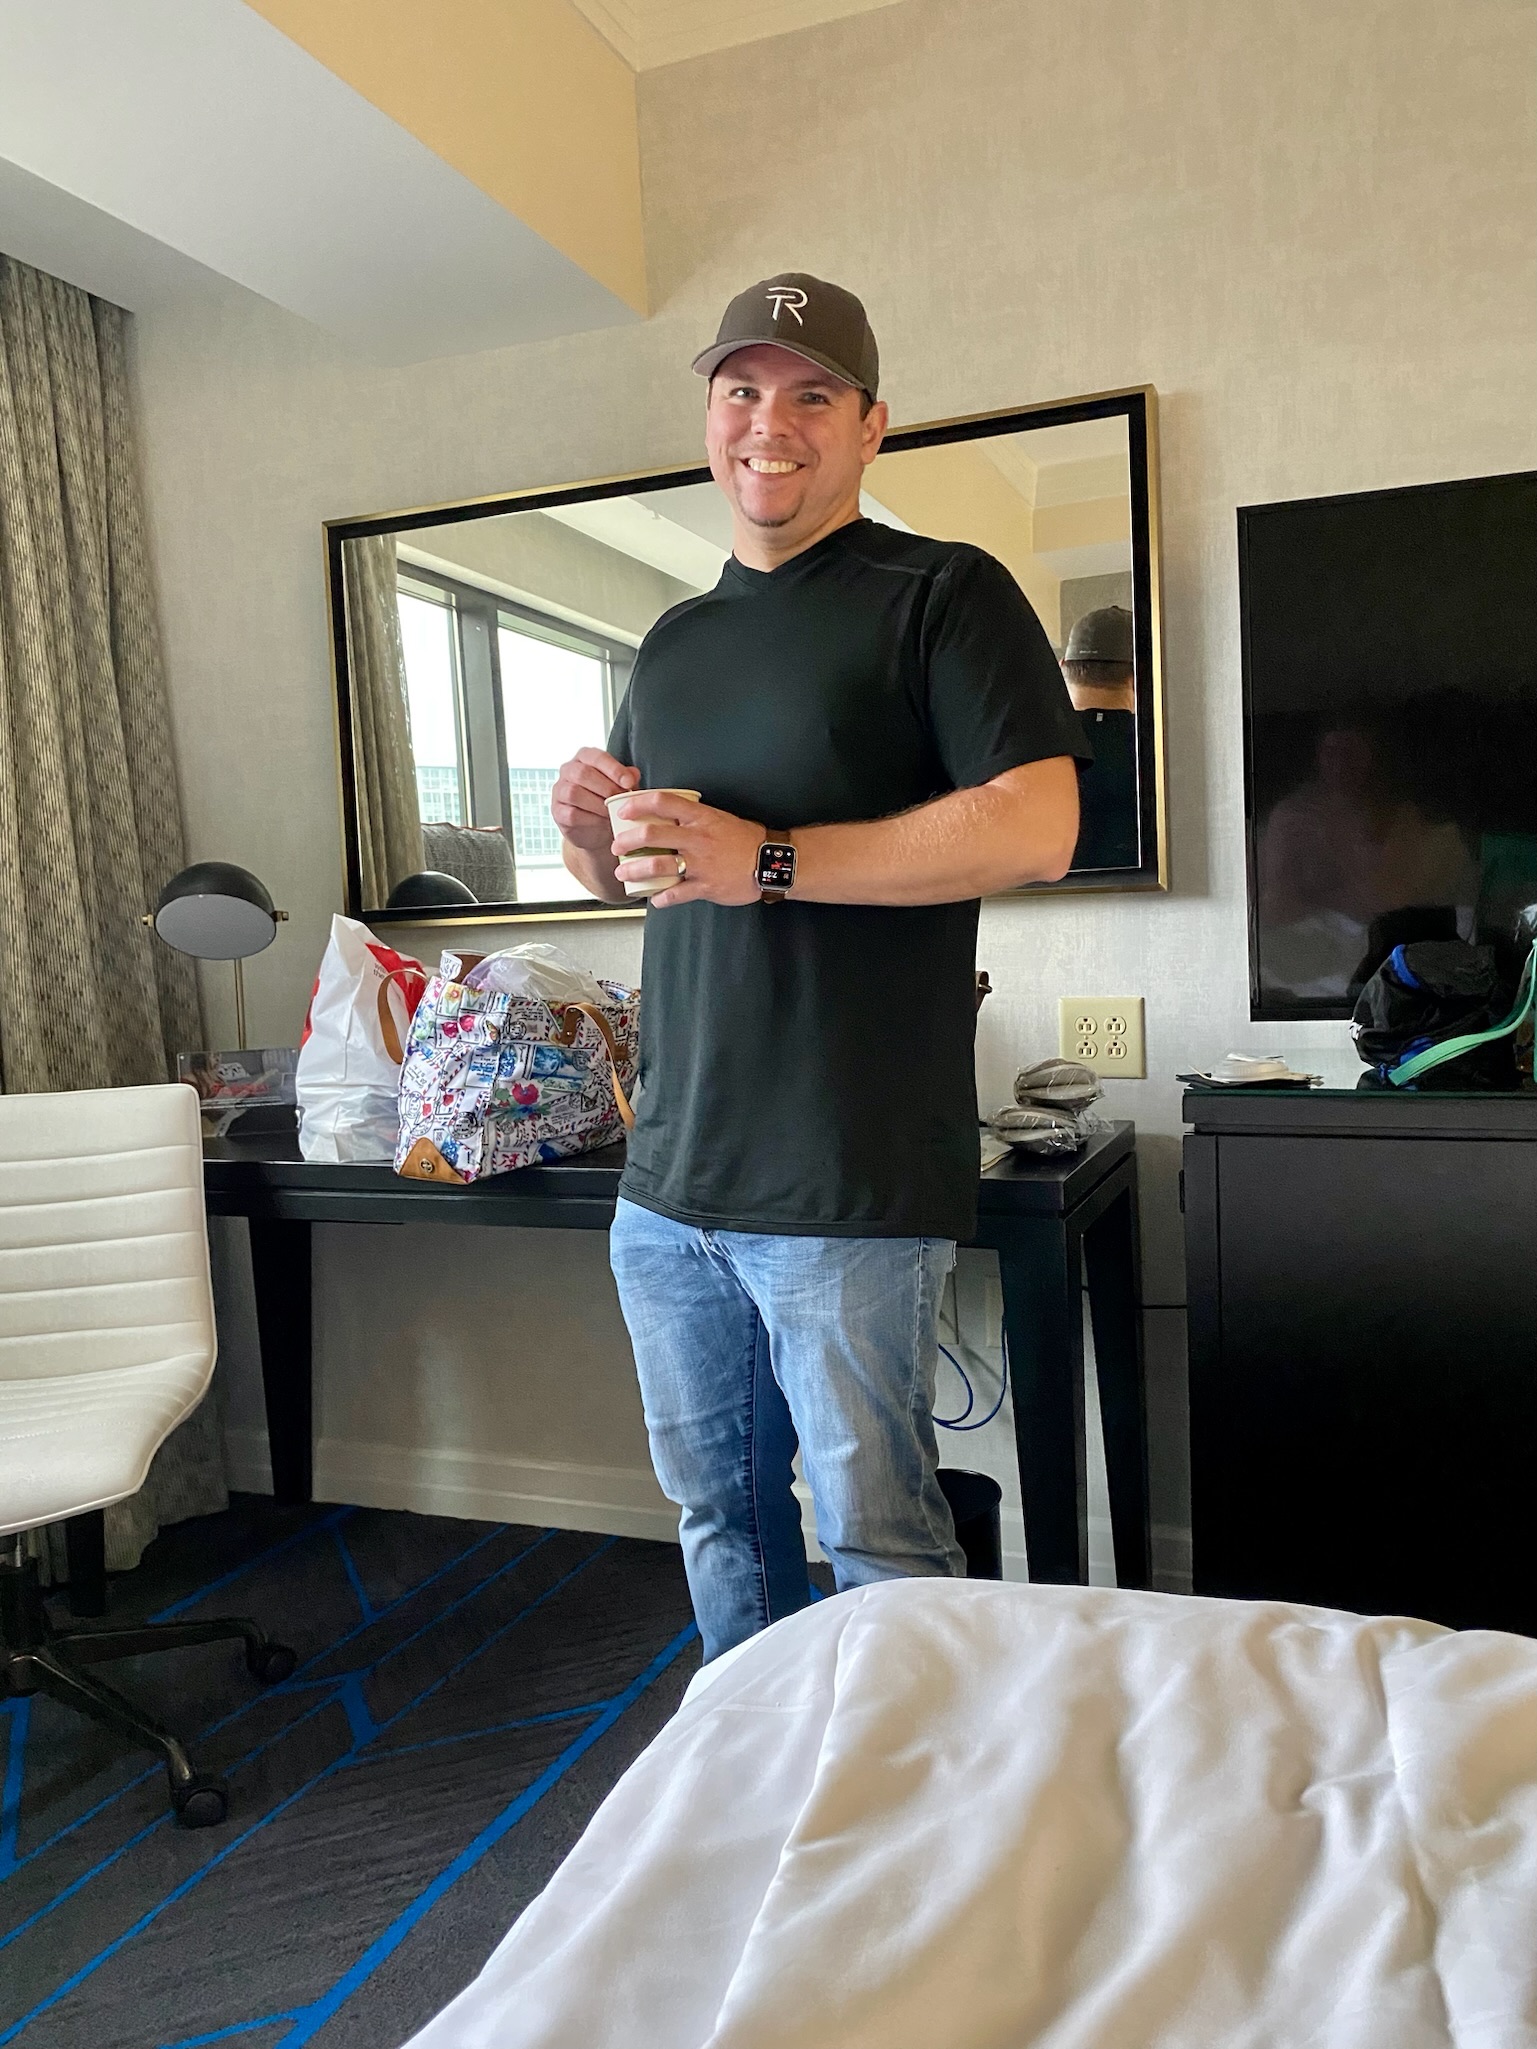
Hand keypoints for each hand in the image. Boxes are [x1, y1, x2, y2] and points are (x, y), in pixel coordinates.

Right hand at [551, 747, 637, 854]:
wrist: (596, 829)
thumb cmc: (608, 800)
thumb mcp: (621, 787)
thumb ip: (628, 778)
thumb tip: (633, 774)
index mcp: (585, 757)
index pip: (596, 757)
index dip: (614, 769)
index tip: (629, 783)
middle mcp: (568, 770)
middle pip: (582, 773)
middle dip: (606, 788)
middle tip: (622, 800)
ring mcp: (560, 790)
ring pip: (574, 793)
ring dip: (597, 804)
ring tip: (613, 812)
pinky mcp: (557, 811)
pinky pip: (571, 813)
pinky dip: (590, 819)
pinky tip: (603, 822)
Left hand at [609, 792, 763, 908]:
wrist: (772, 862)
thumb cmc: (746, 839)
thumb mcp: (719, 818)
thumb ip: (694, 818)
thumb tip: (668, 814)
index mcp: (701, 817)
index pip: (663, 802)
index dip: (638, 804)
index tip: (623, 811)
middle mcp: (697, 838)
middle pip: (653, 834)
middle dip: (628, 841)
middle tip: (617, 846)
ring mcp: (701, 864)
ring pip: (659, 866)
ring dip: (635, 870)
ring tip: (623, 873)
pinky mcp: (706, 886)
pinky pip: (677, 894)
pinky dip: (662, 899)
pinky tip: (655, 900)